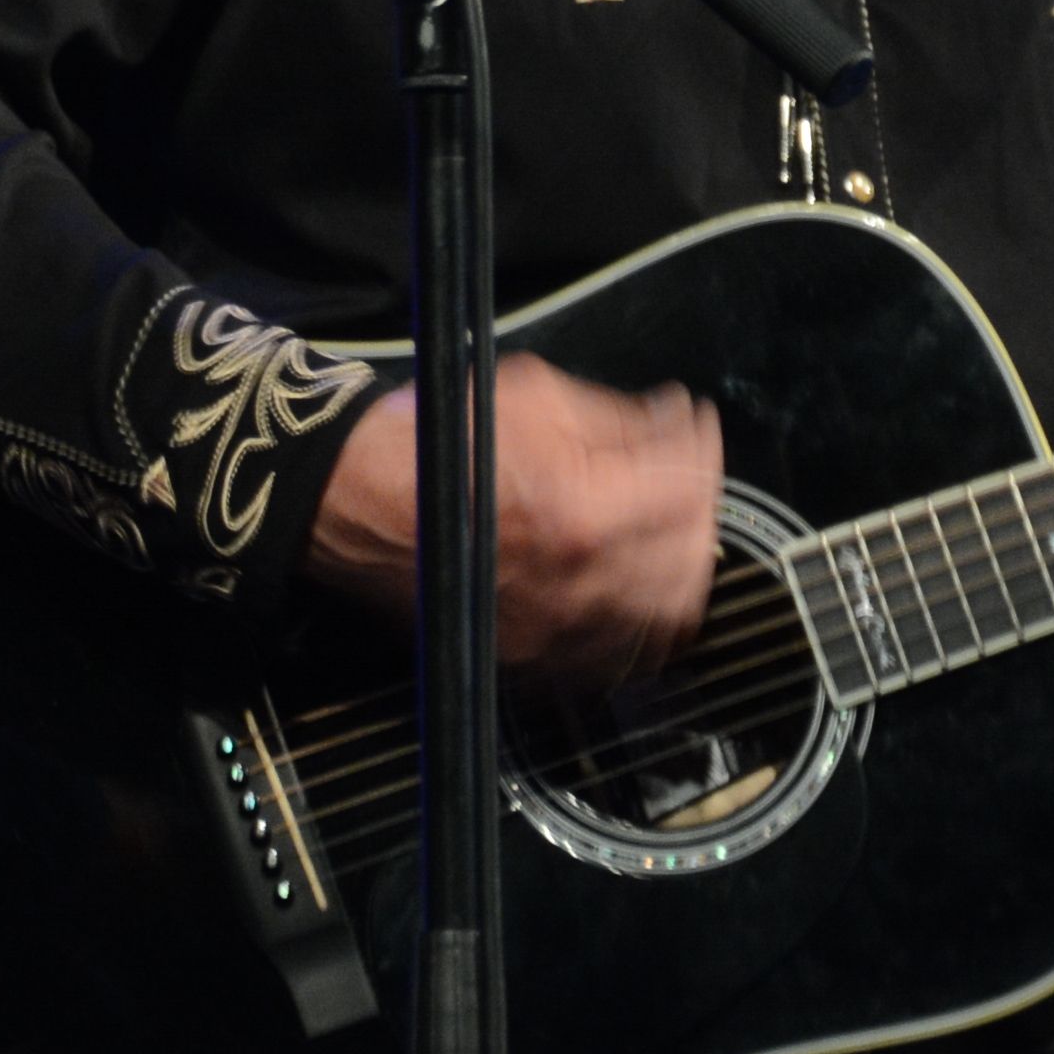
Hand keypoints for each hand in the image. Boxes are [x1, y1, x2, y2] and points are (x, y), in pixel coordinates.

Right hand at [306, 359, 723, 684]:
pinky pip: (615, 656)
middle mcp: (580, 584)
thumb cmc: (435, 439)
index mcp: (583, 511)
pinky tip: (631, 584)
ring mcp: (556, 631)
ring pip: (664, 620)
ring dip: (680, 568)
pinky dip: (640, 621)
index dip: (701, 449)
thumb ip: (620, 419)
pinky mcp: (530, 657)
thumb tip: (676, 422)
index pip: (687, 490)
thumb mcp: (535, 396)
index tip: (694, 426)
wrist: (352, 498)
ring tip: (668, 529)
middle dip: (699, 510)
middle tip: (687, 475)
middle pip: (690, 563)